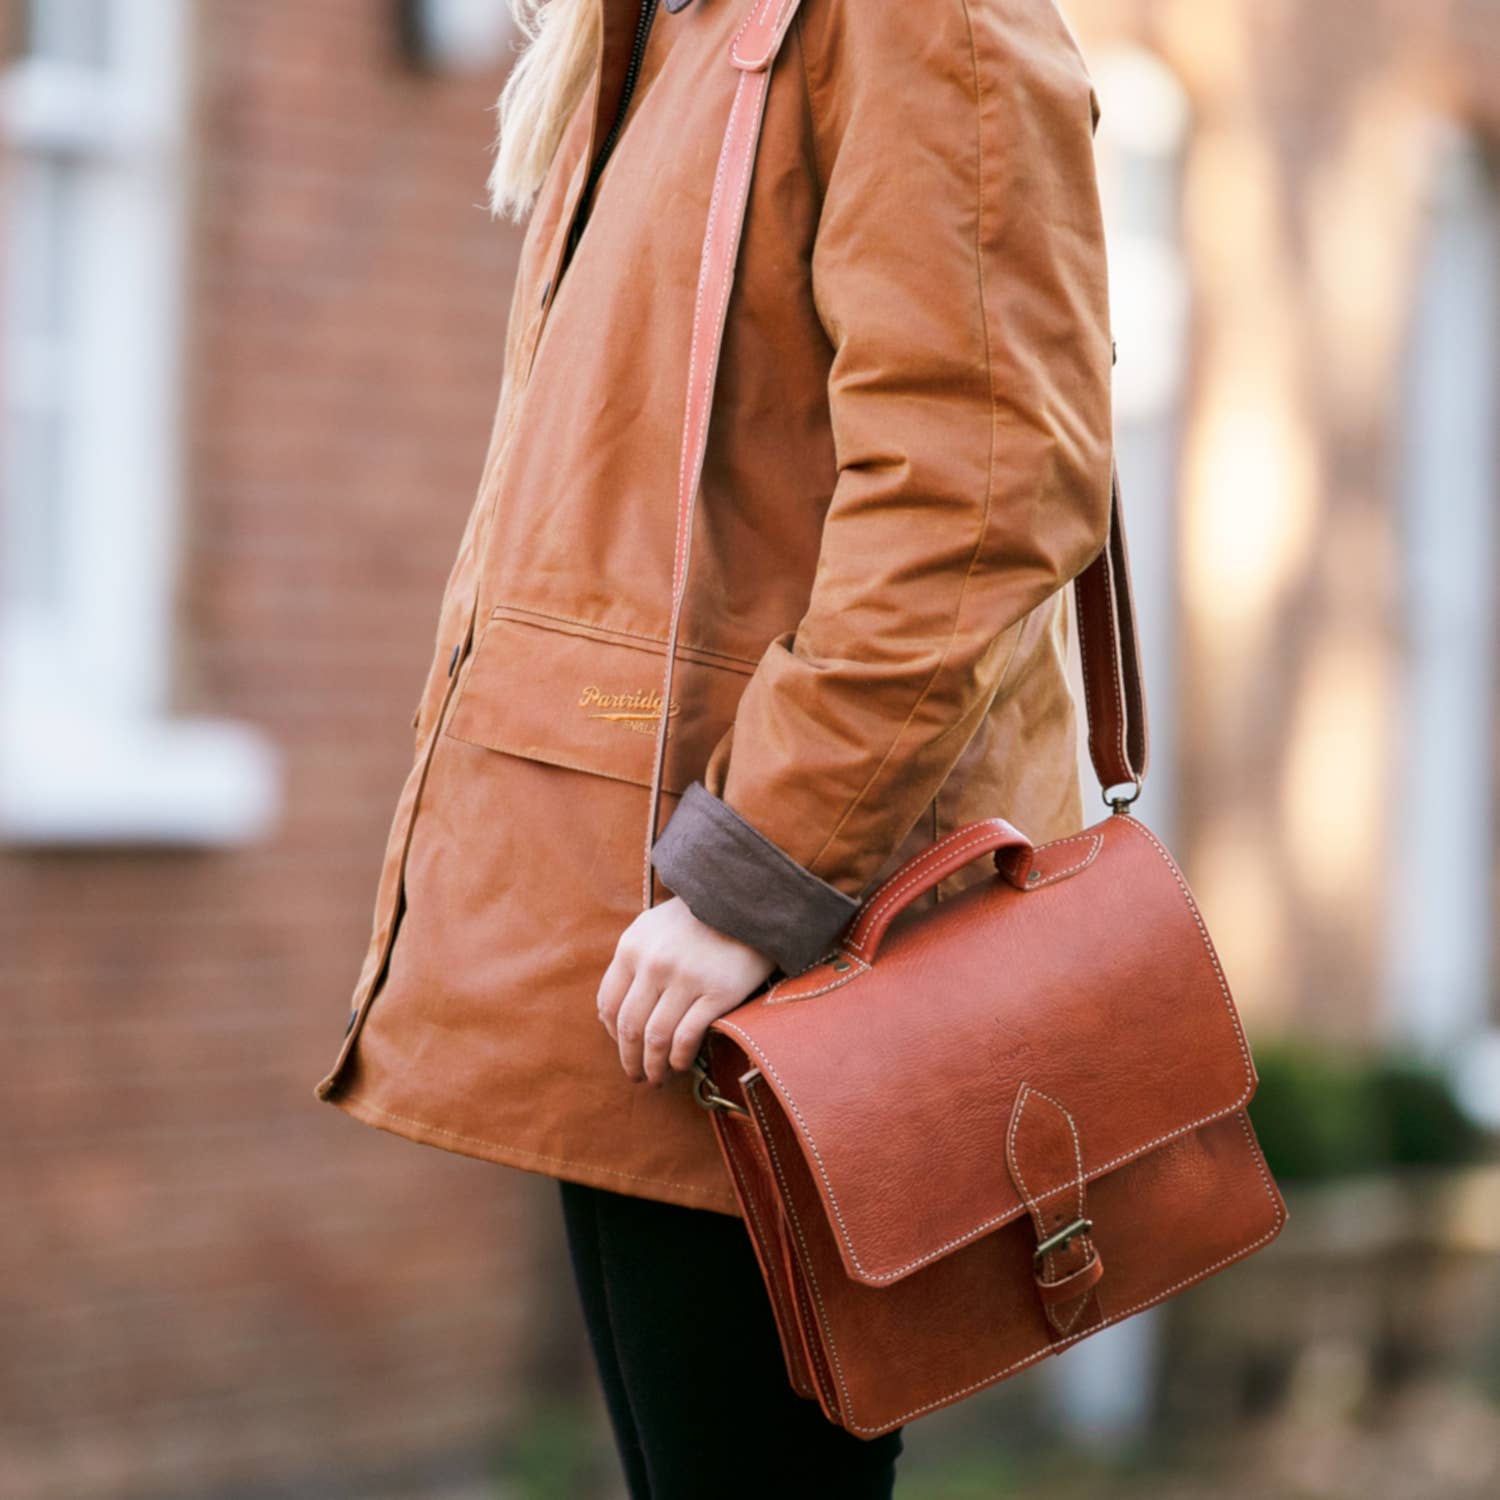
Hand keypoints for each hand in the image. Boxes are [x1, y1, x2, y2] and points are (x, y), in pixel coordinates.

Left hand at [596, 896, 776, 1085]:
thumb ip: (632, 962)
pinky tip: (681, 1064)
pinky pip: (688, 1037)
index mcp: (632, 947)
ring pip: (656, 1038)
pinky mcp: (718, 993)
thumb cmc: (698, 918)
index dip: (613, 1035)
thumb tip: (612, 1012)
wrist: (748, 904)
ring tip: (657, 1078)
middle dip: (630, 1059)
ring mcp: (686, 979)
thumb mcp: (652, 927)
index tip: (623, 1048)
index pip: (609, 1004)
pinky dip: (680, 1058)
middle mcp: (654, 963)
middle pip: (630, 1027)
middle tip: (636, 1075)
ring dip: (653, 1066)